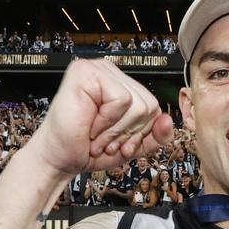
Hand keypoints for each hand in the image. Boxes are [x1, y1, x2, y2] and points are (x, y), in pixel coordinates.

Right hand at [27, 59, 172, 174]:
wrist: (60, 159)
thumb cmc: (89, 149)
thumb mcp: (132, 145)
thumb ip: (155, 135)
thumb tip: (168, 120)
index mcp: (121, 85)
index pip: (154, 106)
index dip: (140, 132)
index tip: (119, 143)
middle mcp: (110, 73)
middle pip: (150, 105)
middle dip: (129, 132)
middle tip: (106, 141)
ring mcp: (98, 69)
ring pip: (138, 104)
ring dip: (116, 130)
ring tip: (97, 135)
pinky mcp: (85, 72)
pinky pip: (122, 99)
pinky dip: (107, 121)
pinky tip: (90, 125)